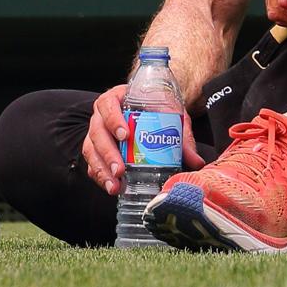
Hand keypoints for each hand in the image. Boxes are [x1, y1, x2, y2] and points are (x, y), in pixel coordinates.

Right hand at [81, 84, 205, 195]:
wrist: (151, 107)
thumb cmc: (157, 107)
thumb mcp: (171, 114)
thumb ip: (182, 136)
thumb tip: (196, 161)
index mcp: (116, 99)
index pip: (108, 105)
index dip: (113, 120)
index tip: (125, 136)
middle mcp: (101, 116)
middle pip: (97, 133)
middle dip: (108, 153)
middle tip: (120, 170)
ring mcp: (96, 134)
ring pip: (91, 151)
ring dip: (102, 169)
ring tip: (115, 185)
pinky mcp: (96, 151)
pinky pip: (92, 164)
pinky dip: (100, 177)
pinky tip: (112, 187)